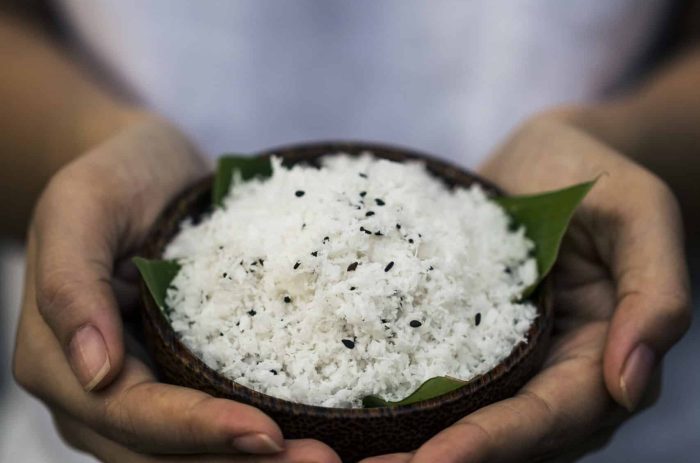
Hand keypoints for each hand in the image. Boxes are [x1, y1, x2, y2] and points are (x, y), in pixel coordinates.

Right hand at [12, 115, 339, 461]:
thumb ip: (71, 284)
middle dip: (236, 462)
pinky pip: (209, 425)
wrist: (142, 169)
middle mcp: (92, 393)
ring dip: (251, 461)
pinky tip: (308, 431)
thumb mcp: (81, 204)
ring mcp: (134, 393)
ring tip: (324, 455)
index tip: (268, 433)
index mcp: (56, 359)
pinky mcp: (174, 381)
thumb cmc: (114, 176)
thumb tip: (94, 370)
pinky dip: (251, 439)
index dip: (198, 432)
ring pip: (186, 455)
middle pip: (161, 454)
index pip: (132, 415)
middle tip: (320, 460)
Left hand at [361, 115, 690, 461]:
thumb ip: (656, 294)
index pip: (551, 417)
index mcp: (602, 354)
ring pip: (467, 417)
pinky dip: (403, 398)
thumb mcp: (641, 213)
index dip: (493, 443)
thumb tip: (630, 385)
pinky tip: (351, 404)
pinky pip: (440, 375)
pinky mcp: (471, 336)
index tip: (432, 462)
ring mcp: (509, 357)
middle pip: (503, 435)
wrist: (548, 156)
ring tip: (348, 454)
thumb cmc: (596, 172)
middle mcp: (554, 370)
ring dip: (413, 441)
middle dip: (441, 458)